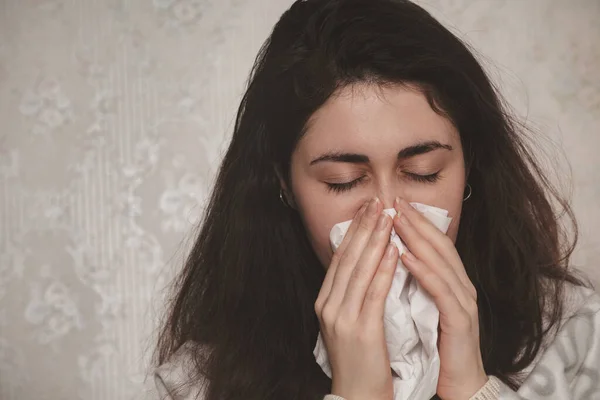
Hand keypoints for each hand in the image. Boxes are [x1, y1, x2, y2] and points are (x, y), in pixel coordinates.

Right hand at [315, 197, 396, 399]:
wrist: (357, 396)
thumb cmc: (358, 359)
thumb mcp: (345, 322)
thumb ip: (350, 294)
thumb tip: (363, 263)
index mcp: (325, 302)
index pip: (340, 258)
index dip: (353, 231)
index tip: (367, 210)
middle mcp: (329, 305)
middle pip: (347, 258)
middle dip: (363, 227)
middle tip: (377, 202)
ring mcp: (342, 317)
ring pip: (360, 270)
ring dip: (375, 240)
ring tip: (388, 217)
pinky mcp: (361, 329)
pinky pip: (374, 292)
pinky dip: (385, 269)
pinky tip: (394, 250)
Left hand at [392, 197, 487, 399]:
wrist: (460, 384)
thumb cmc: (439, 346)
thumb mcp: (426, 308)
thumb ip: (417, 284)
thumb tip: (393, 258)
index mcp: (453, 283)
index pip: (434, 245)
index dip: (416, 223)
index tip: (394, 204)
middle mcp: (462, 286)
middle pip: (439, 245)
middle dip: (416, 222)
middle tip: (394, 201)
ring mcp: (464, 302)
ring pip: (440, 262)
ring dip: (417, 239)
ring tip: (396, 220)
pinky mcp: (460, 320)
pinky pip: (440, 290)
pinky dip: (423, 271)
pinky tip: (405, 257)